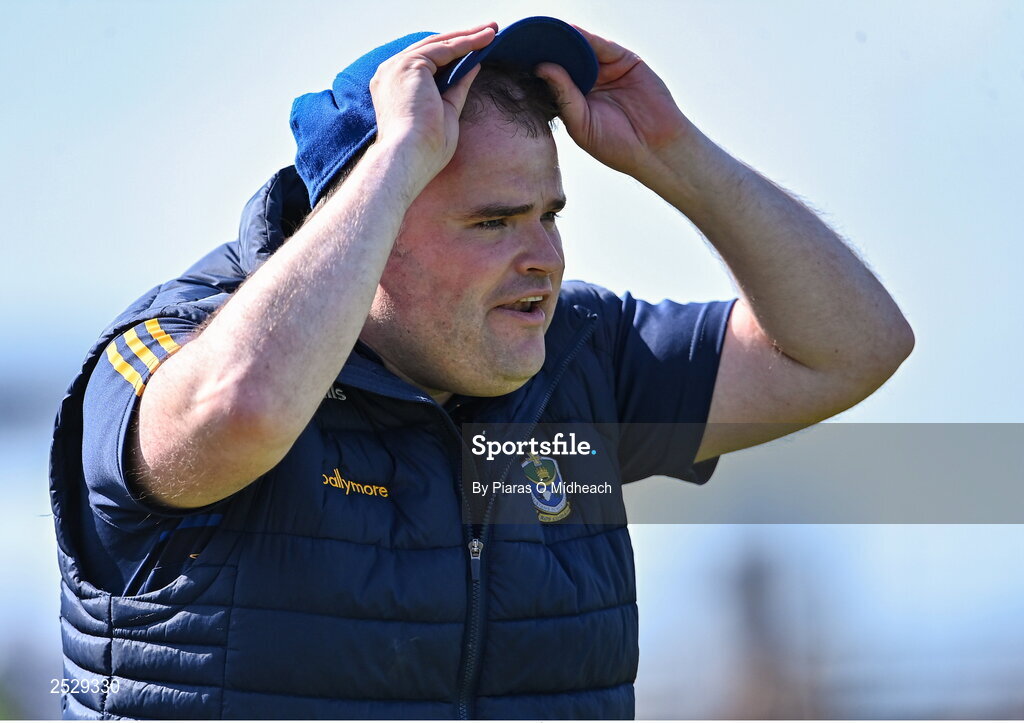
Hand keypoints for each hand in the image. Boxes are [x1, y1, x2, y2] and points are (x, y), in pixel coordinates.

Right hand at [370, 23, 496, 185]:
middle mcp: (391, 72)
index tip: (476, 48)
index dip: (453, 53)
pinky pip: (444, 48)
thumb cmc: (425, 149)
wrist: (410, 157)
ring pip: (439, 44)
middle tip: (488, 31)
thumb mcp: (446, 112)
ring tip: (492, 31)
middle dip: (463, 38)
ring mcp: (397, 66)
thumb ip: (457, 88)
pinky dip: (466, 43)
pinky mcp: (409, 64)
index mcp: (394, 86)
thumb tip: (473, 67)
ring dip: (468, 36)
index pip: (427, 62)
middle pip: (432, 48)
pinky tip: (484, 40)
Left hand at [535, 26, 693, 183]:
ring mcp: (607, 70)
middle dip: (546, 48)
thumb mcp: (581, 123)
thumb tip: (541, 67)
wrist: (655, 148)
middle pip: (563, 58)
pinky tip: (568, 33)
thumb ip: (563, 95)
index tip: (512, 58)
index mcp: (575, 100)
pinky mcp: (625, 60)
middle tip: (522, 37)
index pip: (551, 77)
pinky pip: (602, 45)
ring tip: (542, 31)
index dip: (535, 67)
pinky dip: (585, 37)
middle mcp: (589, 82)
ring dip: (563, 39)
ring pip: (581, 48)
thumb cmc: (616, 145)